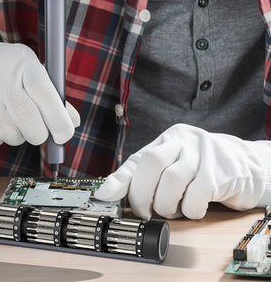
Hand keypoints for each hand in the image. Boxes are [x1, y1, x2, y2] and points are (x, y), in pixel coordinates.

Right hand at [0, 29, 79, 146]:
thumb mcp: (23, 64)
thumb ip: (50, 91)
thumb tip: (73, 121)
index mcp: (24, 63)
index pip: (48, 98)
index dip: (61, 121)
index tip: (66, 133)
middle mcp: (5, 82)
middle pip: (35, 128)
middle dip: (40, 133)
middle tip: (37, 125)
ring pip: (17, 138)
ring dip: (18, 133)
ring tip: (6, 110)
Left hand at [94, 124, 267, 218]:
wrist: (246, 165)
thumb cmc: (202, 168)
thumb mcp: (173, 165)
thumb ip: (146, 176)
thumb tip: (111, 192)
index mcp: (166, 139)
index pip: (137, 158)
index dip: (119, 178)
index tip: (104, 194)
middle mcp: (182, 141)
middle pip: (151, 163)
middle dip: (142, 194)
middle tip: (145, 212)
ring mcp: (201, 154)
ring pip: (172, 180)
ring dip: (167, 205)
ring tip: (173, 210)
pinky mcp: (219, 172)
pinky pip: (197, 195)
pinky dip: (191, 209)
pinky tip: (193, 209)